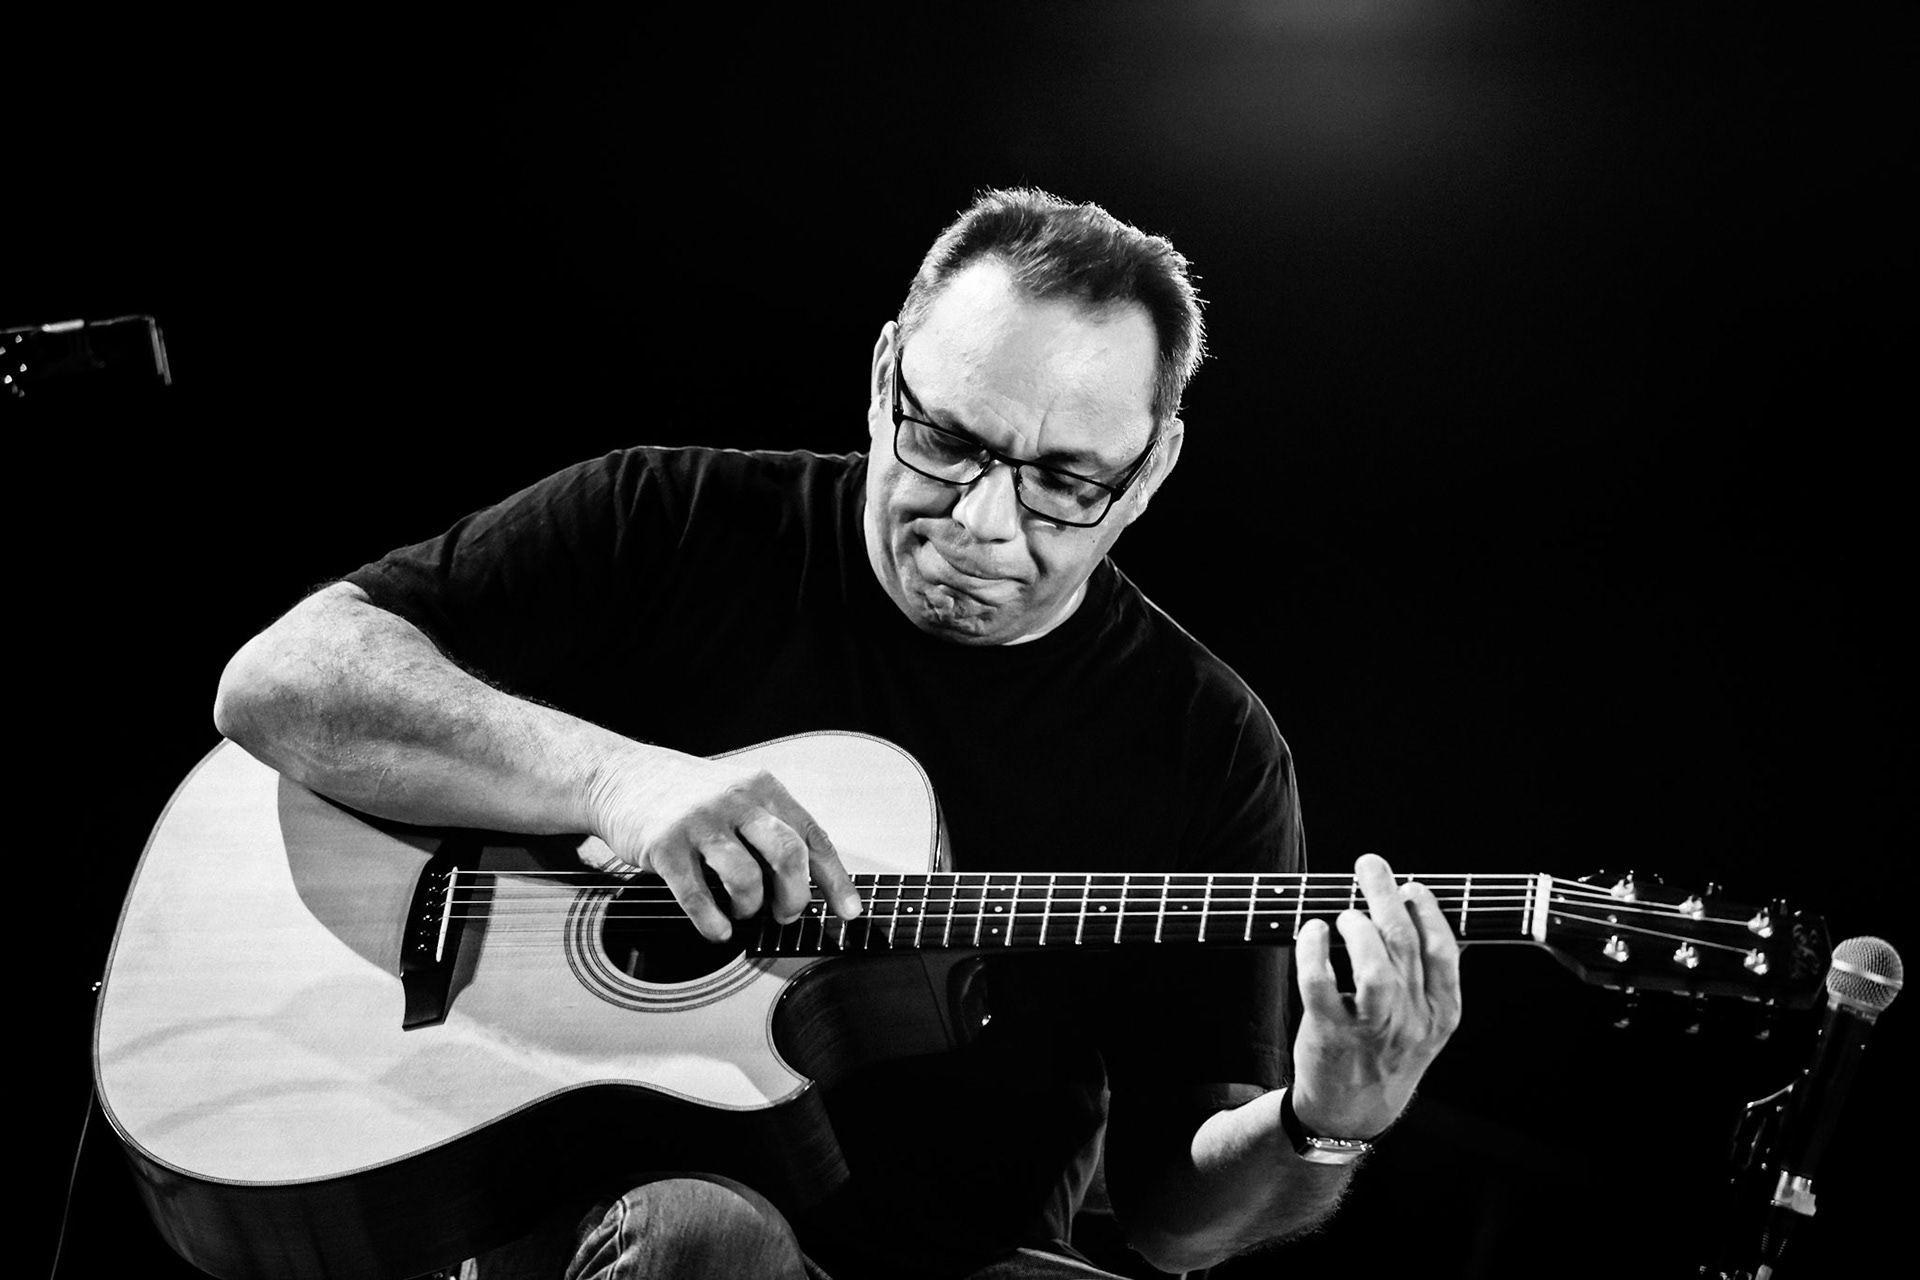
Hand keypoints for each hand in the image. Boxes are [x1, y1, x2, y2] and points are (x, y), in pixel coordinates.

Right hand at [583, 744, 861, 942]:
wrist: (623, 776)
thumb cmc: (690, 796)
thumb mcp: (739, 795)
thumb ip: (772, 827)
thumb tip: (811, 882)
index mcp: (763, 788)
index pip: (812, 836)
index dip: (835, 879)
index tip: (850, 913)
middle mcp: (736, 800)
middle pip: (788, 855)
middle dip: (794, 897)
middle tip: (785, 914)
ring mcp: (699, 822)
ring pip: (745, 878)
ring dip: (750, 908)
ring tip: (742, 912)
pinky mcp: (664, 846)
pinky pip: (696, 896)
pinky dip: (713, 922)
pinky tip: (718, 929)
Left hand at [1289, 852, 1460, 1139]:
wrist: (1351, 1115)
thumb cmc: (1384, 1056)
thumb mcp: (1423, 1025)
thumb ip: (1426, 979)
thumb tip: (1416, 915)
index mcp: (1440, 1016)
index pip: (1443, 953)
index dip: (1428, 913)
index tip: (1411, 887)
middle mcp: (1411, 1022)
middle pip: (1405, 947)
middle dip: (1387, 897)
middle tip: (1370, 865)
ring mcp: (1372, 1030)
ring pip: (1375, 969)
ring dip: (1359, 929)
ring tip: (1344, 914)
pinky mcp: (1331, 1034)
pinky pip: (1321, 985)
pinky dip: (1314, 952)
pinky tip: (1312, 932)